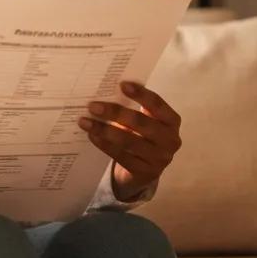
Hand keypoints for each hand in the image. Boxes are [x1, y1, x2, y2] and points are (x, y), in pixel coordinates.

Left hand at [78, 81, 180, 200]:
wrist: (147, 169)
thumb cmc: (144, 134)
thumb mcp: (146, 120)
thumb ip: (133, 107)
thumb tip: (107, 91)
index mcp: (171, 121)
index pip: (157, 104)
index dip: (141, 94)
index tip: (121, 84)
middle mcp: (170, 140)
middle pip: (141, 123)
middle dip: (115, 113)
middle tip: (93, 106)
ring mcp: (159, 158)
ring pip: (129, 141)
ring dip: (104, 130)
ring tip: (85, 122)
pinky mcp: (145, 172)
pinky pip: (122, 156)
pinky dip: (105, 145)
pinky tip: (92, 136)